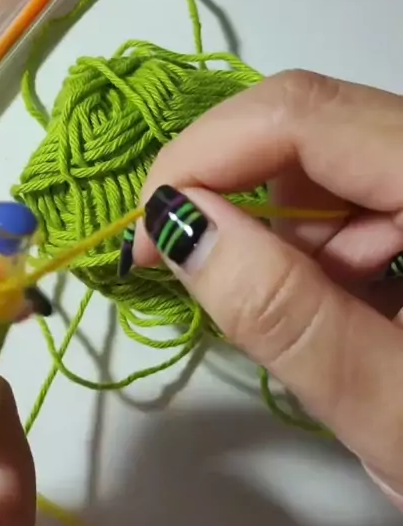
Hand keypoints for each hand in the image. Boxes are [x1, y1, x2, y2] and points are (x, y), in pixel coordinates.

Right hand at [132, 71, 402, 505]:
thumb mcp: (398, 411)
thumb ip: (289, 316)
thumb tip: (176, 223)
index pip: (306, 113)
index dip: (203, 156)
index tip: (147, 234)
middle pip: (315, 125)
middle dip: (232, 193)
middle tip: (190, 272)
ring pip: (331, 160)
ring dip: (282, 229)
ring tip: (300, 318)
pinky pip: (361, 193)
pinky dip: (322, 245)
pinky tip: (341, 305)